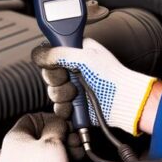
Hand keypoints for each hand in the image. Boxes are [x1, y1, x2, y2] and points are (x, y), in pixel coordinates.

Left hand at [0, 113, 68, 161]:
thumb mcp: (53, 140)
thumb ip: (56, 126)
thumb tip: (58, 123)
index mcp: (12, 138)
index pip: (31, 119)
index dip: (49, 119)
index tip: (60, 124)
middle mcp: (10, 153)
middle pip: (37, 138)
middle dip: (58, 138)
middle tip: (71, 140)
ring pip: (40, 153)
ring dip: (59, 151)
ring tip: (73, 153)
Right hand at [32, 38, 156, 135]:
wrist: (121, 101)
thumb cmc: (111, 77)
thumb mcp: (84, 56)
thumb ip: (58, 52)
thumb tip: (39, 53)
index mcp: (75, 53)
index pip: (50, 55)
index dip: (50, 61)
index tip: (59, 64)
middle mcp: (73, 70)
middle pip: (48, 75)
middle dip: (58, 80)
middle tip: (70, 78)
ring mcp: (73, 88)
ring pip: (51, 92)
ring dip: (63, 94)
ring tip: (78, 92)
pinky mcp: (74, 105)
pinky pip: (58, 108)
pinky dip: (65, 108)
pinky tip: (76, 104)